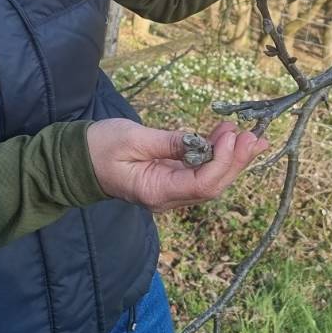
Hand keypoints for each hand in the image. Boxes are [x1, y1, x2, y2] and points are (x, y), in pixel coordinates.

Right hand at [86, 119, 269, 212]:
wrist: (77, 160)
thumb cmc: (99, 148)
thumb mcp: (132, 139)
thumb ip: (168, 142)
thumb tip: (201, 141)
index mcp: (156, 191)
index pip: (201, 185)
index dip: (222, 161)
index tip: (231, 135)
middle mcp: (168, 196)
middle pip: (213, 185)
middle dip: (236, 161)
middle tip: (254, 136)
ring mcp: (171, 189)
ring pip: (211, 179)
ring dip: (232, 158)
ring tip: (252, 136)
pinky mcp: (171, 177)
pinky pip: (201, 170)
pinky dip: (218, 154)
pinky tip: (230, 138)